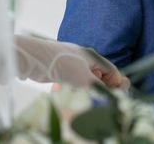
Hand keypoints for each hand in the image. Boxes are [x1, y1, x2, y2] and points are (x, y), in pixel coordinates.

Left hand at [14, 34, 128, 89]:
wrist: (38, 59)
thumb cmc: (64, 65)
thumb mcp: (86, 79)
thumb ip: (101, 88)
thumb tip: (112, 96)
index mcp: (94, 56)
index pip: (112, 71)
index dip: (115, 84)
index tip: (114, 96)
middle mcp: (85, 59)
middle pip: (99, 77)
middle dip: (97, 88)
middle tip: (92, 95)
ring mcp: (74, 64)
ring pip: (86, 81)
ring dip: (83, 90)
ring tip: (75, 92)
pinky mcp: (63, 70)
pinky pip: (74, 82)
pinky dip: (72, 88)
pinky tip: (65, 90)